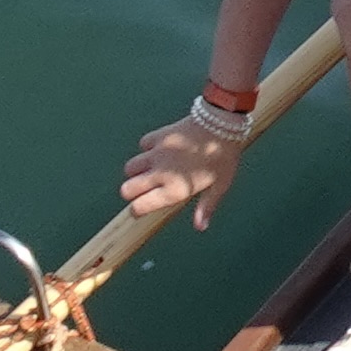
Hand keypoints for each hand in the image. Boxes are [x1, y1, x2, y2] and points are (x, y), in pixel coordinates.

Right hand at [123, 117, 243, 231]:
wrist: (221, 123)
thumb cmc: (223, 157)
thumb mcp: (220, 185)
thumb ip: (206, 207)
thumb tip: (200, 227)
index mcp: (175, 189)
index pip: (140, 206)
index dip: (137, 211)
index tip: (140, 209)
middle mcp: (161, 173)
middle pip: (127, 189)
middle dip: (131, 193)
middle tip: (143, 190)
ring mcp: (156, 154)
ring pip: (130, 167)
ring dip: (136, 171)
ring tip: (150, 170)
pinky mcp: (157, 136)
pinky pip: (142, 145)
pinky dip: (147, 149)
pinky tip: (160, 149)